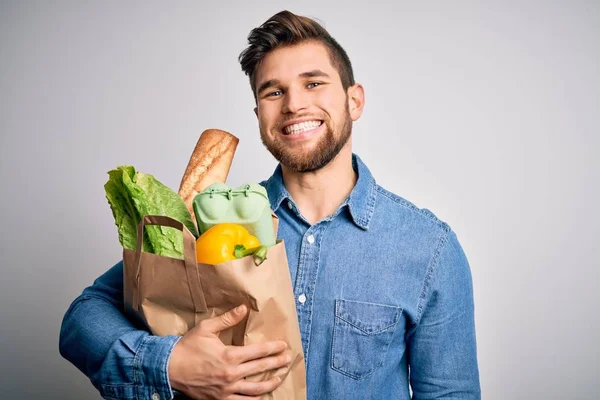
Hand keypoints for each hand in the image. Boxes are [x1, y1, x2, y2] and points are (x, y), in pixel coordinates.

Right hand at [168, 304, 291, 399]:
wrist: (169, 369)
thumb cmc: (187, 347)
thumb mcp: (206, 328)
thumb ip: (228, 319)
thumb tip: (244, 308)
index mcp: (230, 355)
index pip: (259, 351)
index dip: (274, 348)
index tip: (284, 346)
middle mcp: (231, 374)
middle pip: (261, 368)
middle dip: (277, 363)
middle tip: (288, 359)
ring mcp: (226, 389)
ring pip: (255, 389)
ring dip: (270, 383)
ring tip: (280, 378)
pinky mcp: (220, 399)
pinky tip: (262, 397)